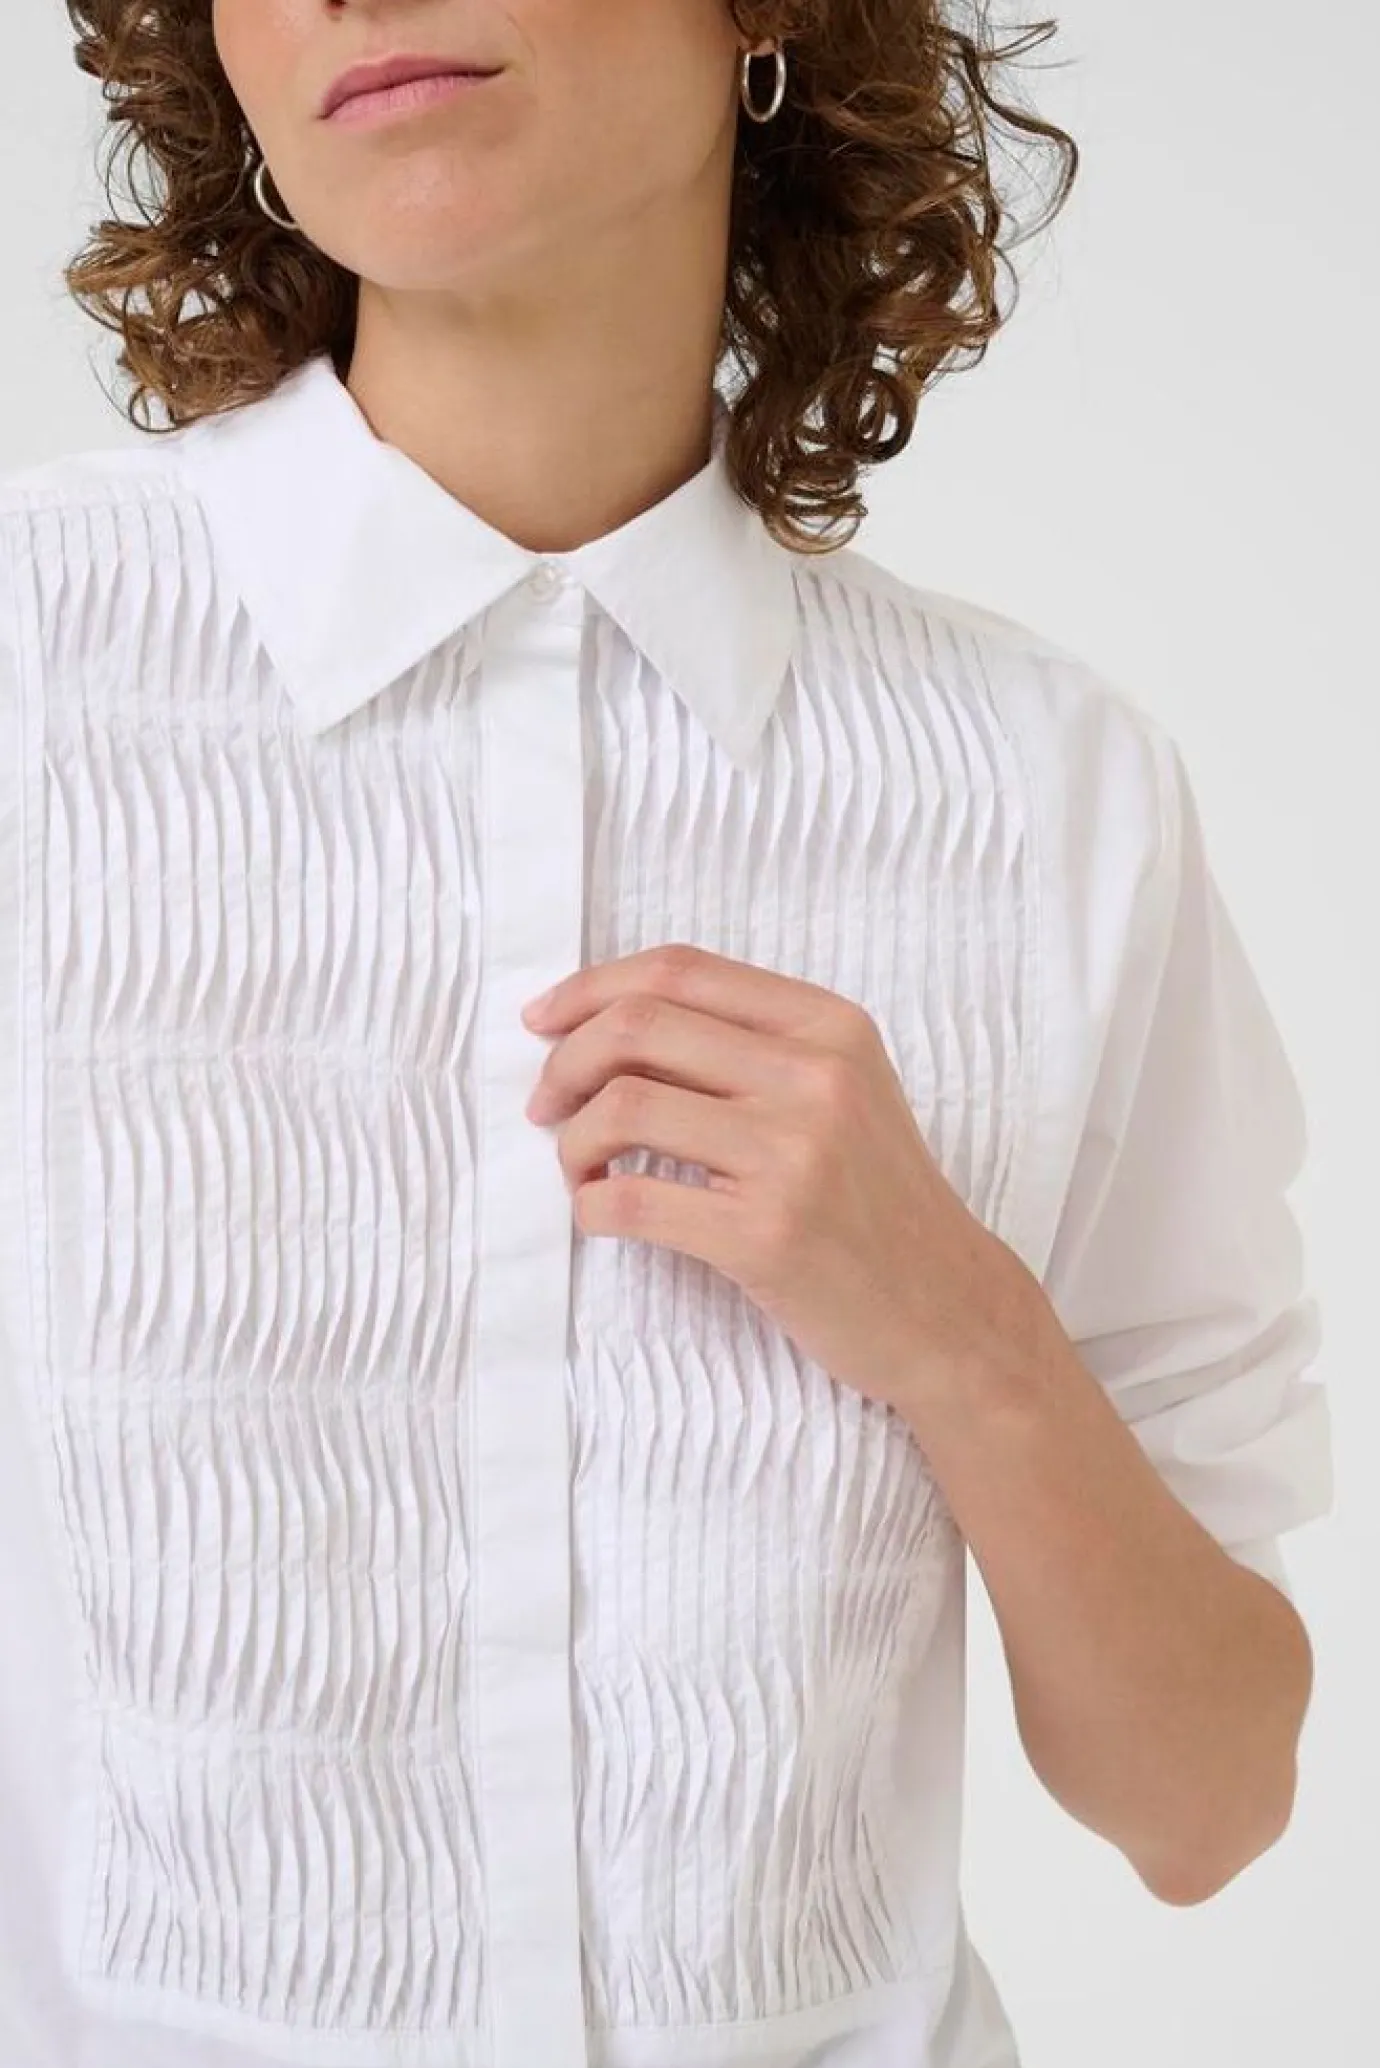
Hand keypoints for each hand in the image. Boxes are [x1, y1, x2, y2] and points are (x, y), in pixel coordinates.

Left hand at [520, 944, 1043, 1422]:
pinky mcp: (765, 1236)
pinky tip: (600, 1214)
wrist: (948, 1311)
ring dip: (572, 1141)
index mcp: (830, 1025)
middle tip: (547, 1106)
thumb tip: (612, 1025)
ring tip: (580, 1169)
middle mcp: (815, 1077)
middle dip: (565, 1062)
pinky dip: (590, 1206)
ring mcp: (793, 1156)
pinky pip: (631, 1200)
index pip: (679, 970)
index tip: (543, 1021)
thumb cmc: (879, 1203)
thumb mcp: (845, 1092)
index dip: (590, 988)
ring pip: (622, 1108)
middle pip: (638, 1027)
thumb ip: (753, 1046)